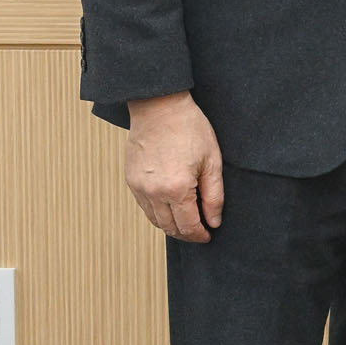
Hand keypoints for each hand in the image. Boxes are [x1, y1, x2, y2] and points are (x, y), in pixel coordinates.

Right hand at [125, 91, 223, 242]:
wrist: (159, 108)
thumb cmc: (190, 129)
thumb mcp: (212, 161)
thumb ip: (213, 196)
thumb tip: (214, 221)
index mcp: (176, 189)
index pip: (188, 225)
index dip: (199, 235)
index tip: (208, 236)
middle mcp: (153, 193)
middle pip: (169, 227)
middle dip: (186, 234)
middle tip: (200, 232)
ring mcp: (139, 188)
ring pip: (155, 220)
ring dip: (171, 226)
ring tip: (187, 222)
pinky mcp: (131, 181)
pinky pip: (144, 207)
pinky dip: (158, 213)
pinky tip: (171, 207)